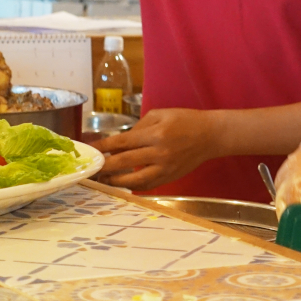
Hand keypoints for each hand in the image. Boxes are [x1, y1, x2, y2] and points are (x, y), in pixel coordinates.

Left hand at [92, 108, 218, 189]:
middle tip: (91, 168)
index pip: (122, 142)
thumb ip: (139, 127)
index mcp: (155, 134)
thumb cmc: (185, 120)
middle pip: (123, 162)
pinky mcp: (169, 178)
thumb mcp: (160, 114)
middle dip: (104, 166)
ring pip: (133, 180)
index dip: (103, 147)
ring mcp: (164, 168)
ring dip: (115, 180)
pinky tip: (122, 184)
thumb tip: (121, 142)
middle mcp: (158, 153)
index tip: (90, 150)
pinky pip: (146, 185)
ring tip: (103, 179)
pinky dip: (132, 186)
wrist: (210, 136)